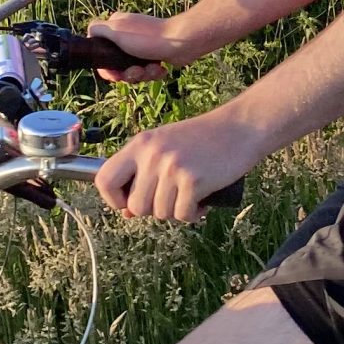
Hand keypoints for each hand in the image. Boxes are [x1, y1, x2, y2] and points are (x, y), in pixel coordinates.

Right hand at [87, 12, 187, 84]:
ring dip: (142, 74)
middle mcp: (128, 35)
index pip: (101, 50)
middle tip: (136, 71)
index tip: (114, 73)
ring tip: (151, 68)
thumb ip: (99, 30)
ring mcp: (142, 45)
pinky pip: (147, 71)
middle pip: (117, 64)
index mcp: (117, 27)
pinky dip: (153, 73)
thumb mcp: (117, 31)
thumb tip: (89, 32)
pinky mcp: (155, 55)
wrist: (183, 43)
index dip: (106, 67)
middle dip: (127, 73)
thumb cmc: (149, 38)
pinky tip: (160, 68)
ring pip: (133, 69)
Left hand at [95, 109, 260, 221]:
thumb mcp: (165, 148)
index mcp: (140, 144)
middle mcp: (151, 155)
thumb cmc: (203, 140)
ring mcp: (172, 167)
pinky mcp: (193, 180)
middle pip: (136, 206)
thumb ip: (142, 174)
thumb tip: (126, 213)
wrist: (240, 127)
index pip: (104, 180)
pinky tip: (201, 202)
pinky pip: (182, 215)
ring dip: (176, 211)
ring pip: (160, 214)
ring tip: (190, 195)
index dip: (113, 200)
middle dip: (154, 210)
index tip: (130, 203)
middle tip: (173, 197)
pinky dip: (193, 214)